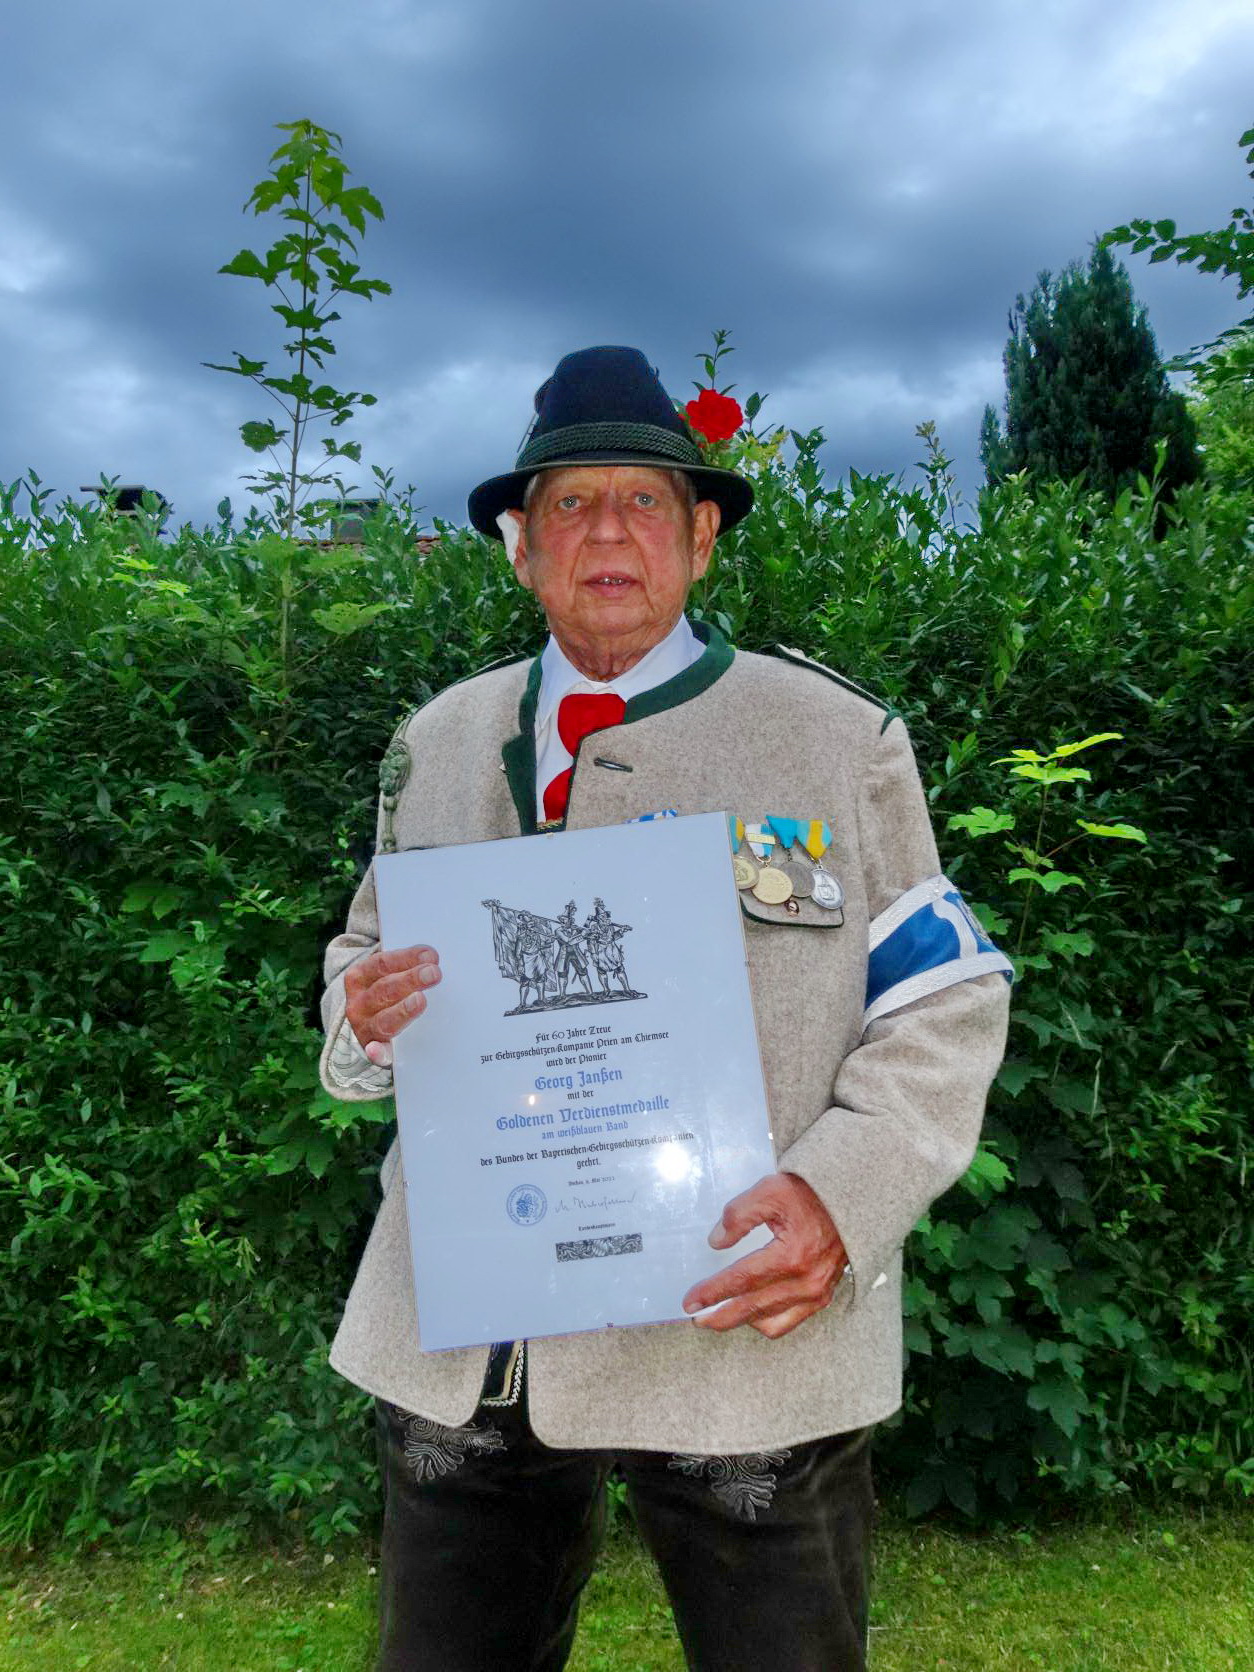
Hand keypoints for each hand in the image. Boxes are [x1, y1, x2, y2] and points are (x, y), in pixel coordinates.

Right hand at [344, 945, 441, 1067]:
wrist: (371, 1022)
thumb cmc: (389, 992)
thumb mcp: (390, 973)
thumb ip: (408, 965)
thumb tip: (434, 958)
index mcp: (360, 976)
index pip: (382, 964)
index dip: (406, 958)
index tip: (430, 956)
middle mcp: (358, 1002)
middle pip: (385, 989)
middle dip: (410, 980)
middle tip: (433, 973)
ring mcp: (363, 1026)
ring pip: (383, 1019)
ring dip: (403, 1010)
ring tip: (420, 1000)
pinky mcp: (373, 1048)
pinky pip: (375, 1052)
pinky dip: (376, 1052)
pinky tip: (378, 1049)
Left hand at [681, 1172, 847, 1339]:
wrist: (850, 1201)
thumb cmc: (810, 1194)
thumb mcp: (770, 1191)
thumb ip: (739, 1216)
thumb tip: (716, 1242)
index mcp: (791, 1255)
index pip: (740, 1281)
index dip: (712, 1292)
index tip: (690, 1301)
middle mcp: (805, 1281)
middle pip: (752, 1308)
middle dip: (719, 1316)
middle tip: (696, 1318)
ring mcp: (816, 1293)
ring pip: (770, 1322)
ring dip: (741, 1322)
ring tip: (719, 1316)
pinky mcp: (823, 1297)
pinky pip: (790, 1322)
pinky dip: (767, 1322)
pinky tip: (751, 1315)